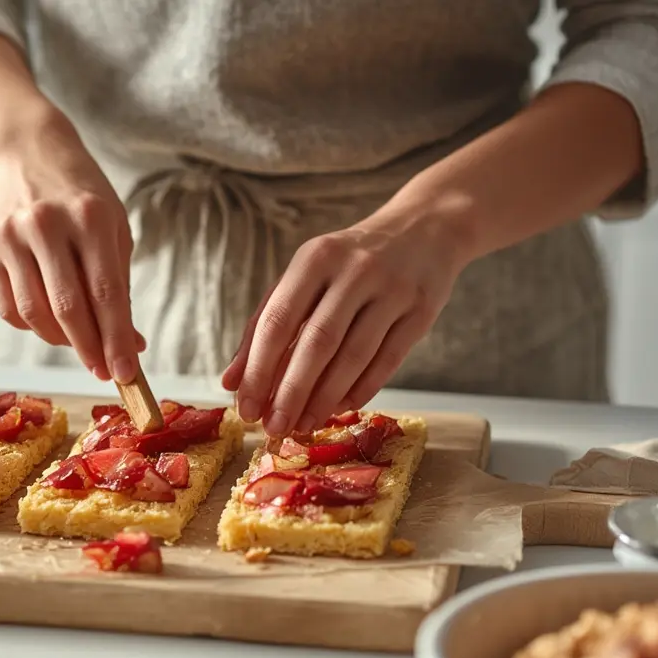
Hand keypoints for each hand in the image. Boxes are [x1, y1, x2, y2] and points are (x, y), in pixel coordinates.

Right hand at [0, 111, 144, 382]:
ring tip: (79, 342)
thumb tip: (130, 346)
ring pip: (34, 314)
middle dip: (89, 348)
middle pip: (67, 308)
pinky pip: (10, 309)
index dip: (115, 339)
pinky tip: (50, 320)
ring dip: (60, 341)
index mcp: (90, 217)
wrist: (29, 154)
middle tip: (103, 370)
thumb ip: (120, 288)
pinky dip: (33, 326)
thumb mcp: (114, 230)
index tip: (126, 373)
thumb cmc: (83, 198)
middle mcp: (46, 224)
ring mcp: (11, 236)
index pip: (105, 293)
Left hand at [222, 208, 465, 436]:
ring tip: (304, 425)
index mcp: (315, 258)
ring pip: (353, 357)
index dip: (258, 370)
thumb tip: (232, 381)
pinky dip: (362, 389)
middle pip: (316, 343)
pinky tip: (341, 407)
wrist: (425, 229)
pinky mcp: (421, 311)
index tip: (246, 408)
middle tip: (274, 428)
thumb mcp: (305, 277)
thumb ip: (265, 324)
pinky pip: (387, 360)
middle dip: (291, 393)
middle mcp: (355, 271)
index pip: (278, 321)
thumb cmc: (350, 261)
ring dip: (325, 398)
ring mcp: (392, 291)